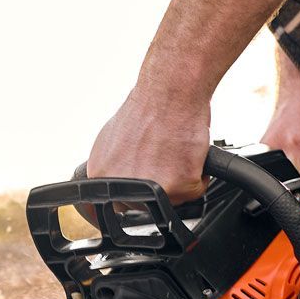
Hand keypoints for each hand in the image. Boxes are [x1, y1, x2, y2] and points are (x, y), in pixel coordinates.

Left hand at [85, 82, 210, 203]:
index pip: (115, 205)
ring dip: (178, 181)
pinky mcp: (178, 187)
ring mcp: (150, 189)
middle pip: (145, 206)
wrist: (170, 92)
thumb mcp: (111, 140)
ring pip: (172, 201)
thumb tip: (115, 180)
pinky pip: (195, 191)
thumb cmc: (147, 109)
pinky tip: (189, 153)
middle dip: (158, 187)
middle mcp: (121, 185)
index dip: (134, 196)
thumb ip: (112, 167)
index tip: (143, 188)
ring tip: (174, 152)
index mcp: (101, 174)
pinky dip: (198, 175)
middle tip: (163, 159)